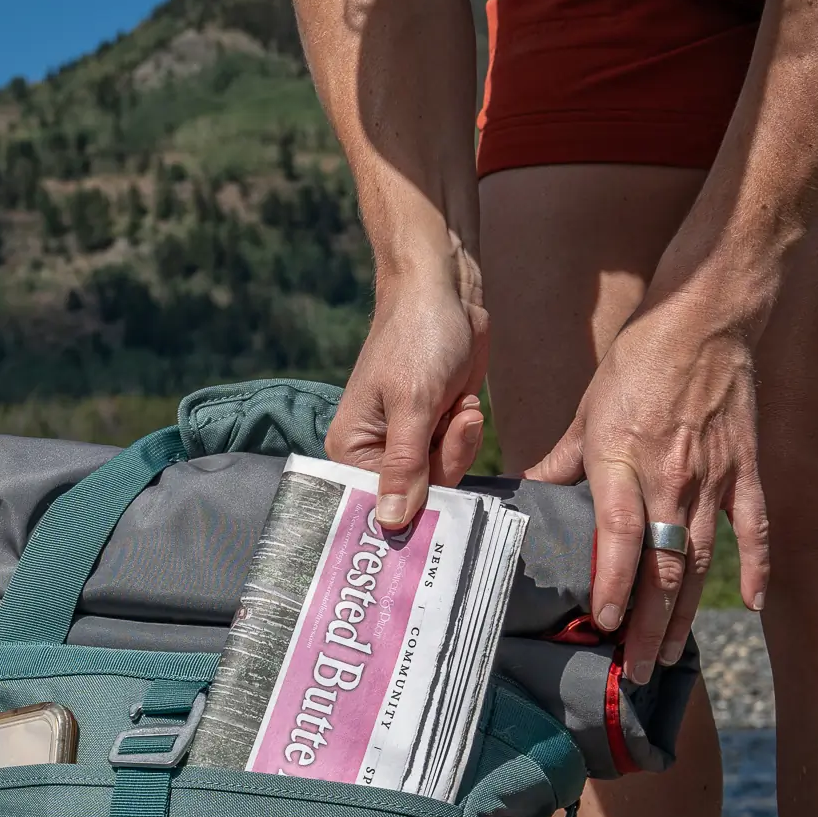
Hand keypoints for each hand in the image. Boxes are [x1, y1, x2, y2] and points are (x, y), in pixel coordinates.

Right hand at [325, 275, 488, 529]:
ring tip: (456, 402)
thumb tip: (392, 523)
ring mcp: (408, 444)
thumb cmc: (417, 337)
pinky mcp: (435, 432)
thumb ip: (405, 466)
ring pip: (444, 477)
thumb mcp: (412, 403)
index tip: (437, 502)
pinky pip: (457, 456)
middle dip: (445, 460)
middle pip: (418, 497)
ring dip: (460, 441)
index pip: (379, 505)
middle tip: (452, 419)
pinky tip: (461, 401)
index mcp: (351, 449)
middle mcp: (374, 453)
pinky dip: (466, 431)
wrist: (444, 293)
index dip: (410, 510)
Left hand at [527, 299, 768, 675]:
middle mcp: (669, 477)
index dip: (613, 585)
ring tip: (668, 656)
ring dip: (685, 615)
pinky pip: (753, 528)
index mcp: (622, 461)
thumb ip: (563, 461)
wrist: (704, 319)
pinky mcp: (745, 470)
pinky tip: (751, 604)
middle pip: (662, 567)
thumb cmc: (637, 362)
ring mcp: (713, 477)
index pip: (619, 537)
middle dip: (648, 626)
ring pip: (699, 562)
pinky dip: (755, 567)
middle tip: (635, 671)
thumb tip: (532, 493)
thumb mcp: (587, 409)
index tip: (605, 625)